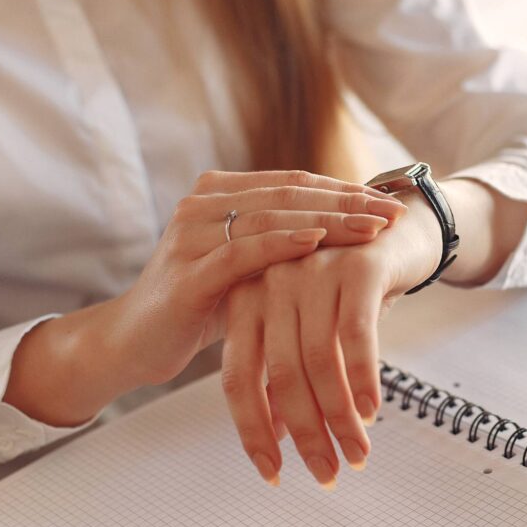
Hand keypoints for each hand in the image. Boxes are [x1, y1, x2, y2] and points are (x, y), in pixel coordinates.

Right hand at [4, 170, 404, 426]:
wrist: (133, 342)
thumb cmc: (199, 307)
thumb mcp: (246, 270)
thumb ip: (283, 246)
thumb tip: (350, 241)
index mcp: (219, 194)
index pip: (293, 184)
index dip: (344, 191)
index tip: (389, 203)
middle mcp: (202, 203)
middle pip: (288, 194)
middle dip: (346, 202)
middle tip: (393, 213)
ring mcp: (191, 234)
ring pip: (271, 217)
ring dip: (328, 221)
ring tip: (372, 228)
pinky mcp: (187, 272)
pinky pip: (242, 252)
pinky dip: (283, 244)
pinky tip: (319, 242)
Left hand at [221, 186, 441, 487]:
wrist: (397, 230)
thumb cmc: (346, 289)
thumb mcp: (309, 329)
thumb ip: (285, 373)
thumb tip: (275, 434)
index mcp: (246, 300)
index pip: (237, 377)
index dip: (253, 431)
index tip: (273, 473)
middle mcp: (271, 283)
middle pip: (277, 375)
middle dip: (304, 434)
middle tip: (326, 474)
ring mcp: (311, 271)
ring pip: (318, 360)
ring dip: (339, 417)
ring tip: (356, 453)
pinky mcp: (356, 267)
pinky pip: (356, 335)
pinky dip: (363, 379)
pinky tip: (372, 412)